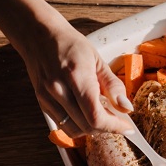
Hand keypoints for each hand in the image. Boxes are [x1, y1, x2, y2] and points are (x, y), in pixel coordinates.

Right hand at [10, 10, 133, 135]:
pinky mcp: (42, 103)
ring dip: (92, 130)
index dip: (114, 126)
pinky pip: (63, 125)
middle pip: (86, 125)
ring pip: (74, 130)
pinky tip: (86, 116)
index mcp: (76, 76)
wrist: (39, 36)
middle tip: (118, 121)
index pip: (96, 115)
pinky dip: (78, 126)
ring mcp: (47, 98)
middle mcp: (58, 89)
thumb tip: (126, 108)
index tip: (127, 127)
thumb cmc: (69, 44)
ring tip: (103, 118)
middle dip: (107, 128)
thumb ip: (113, 85)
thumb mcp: (97, 59)